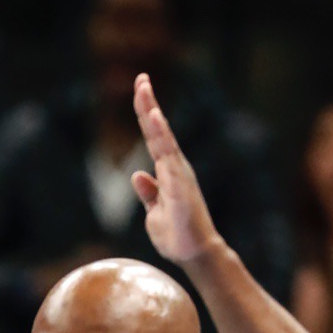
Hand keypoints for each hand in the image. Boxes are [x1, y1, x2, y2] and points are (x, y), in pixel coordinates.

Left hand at [131, 74, 222, 263]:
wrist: (194, 255)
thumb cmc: (177, 235)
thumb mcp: (154, 213)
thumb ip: (149, 193)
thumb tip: (138, 175)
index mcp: (168, 172)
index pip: (154, 138)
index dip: (146, 114)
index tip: (140, 89)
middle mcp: (175, 168)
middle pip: (159, 131)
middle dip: (148, 104)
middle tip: (141, 78)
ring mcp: (179, 176)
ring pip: (164, 140)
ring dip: (154, 115)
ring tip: (144, 91)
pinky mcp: (181, 187)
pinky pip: (169, 158)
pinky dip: (163, 138)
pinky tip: (156, 120)